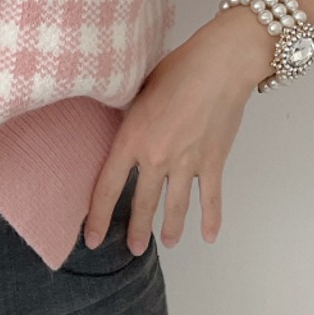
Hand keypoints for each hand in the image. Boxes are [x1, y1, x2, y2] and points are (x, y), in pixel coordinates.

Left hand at [82, 8, 270, 250]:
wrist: (220, 65)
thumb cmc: (177, 68)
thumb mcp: (138, 91)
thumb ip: (131, 118)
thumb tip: (127, 130)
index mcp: (131, 139)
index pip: (108, 187)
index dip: (98, 217)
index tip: (94, 239)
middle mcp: (156, 157)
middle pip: (143, 203)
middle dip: (137, 230)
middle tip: (133, 249)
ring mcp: (187, 163)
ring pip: (176, 206)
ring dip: (171, 228)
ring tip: (166, 243)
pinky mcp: (214, 162)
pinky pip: (211, 198)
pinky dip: (211, 219)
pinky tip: (208, 236)